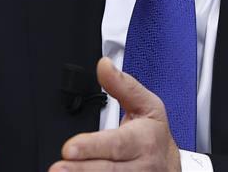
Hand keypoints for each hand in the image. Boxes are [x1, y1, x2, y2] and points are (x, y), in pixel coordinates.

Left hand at [49, 57, 180, 171]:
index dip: (92, 146)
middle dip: (80, 170)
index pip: (116, 144)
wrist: (169, 167)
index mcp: (144, 140)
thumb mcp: (147, 105)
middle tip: (57, 168)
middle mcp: (140, 166)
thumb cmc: (155, 136)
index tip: (69, 148)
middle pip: (107, 170)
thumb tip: (103, 66)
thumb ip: (123, 85)